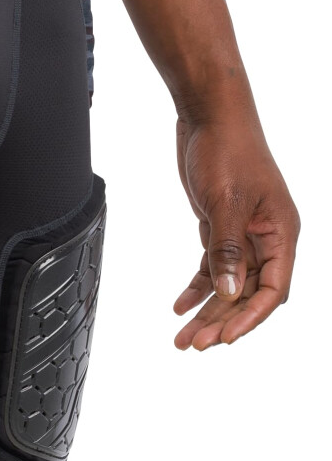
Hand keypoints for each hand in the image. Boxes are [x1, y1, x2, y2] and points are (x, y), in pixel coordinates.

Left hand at [172, 114, 298, 349]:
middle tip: (193, 344)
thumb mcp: (225, 203)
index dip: (250, 317)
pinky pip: (212, 264)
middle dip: (222, 320)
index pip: (273, 290)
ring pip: (227, 282)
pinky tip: (179, 305)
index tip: (225, 339)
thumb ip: (227, 249)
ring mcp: (243, 232)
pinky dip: (197, 285)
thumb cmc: (227, 150)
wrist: (209, 115)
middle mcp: (267, 237)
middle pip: (247, 291)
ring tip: (182, 337)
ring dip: (207, 309)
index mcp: (281, 232)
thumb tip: (228, 292)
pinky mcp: (220, 225)